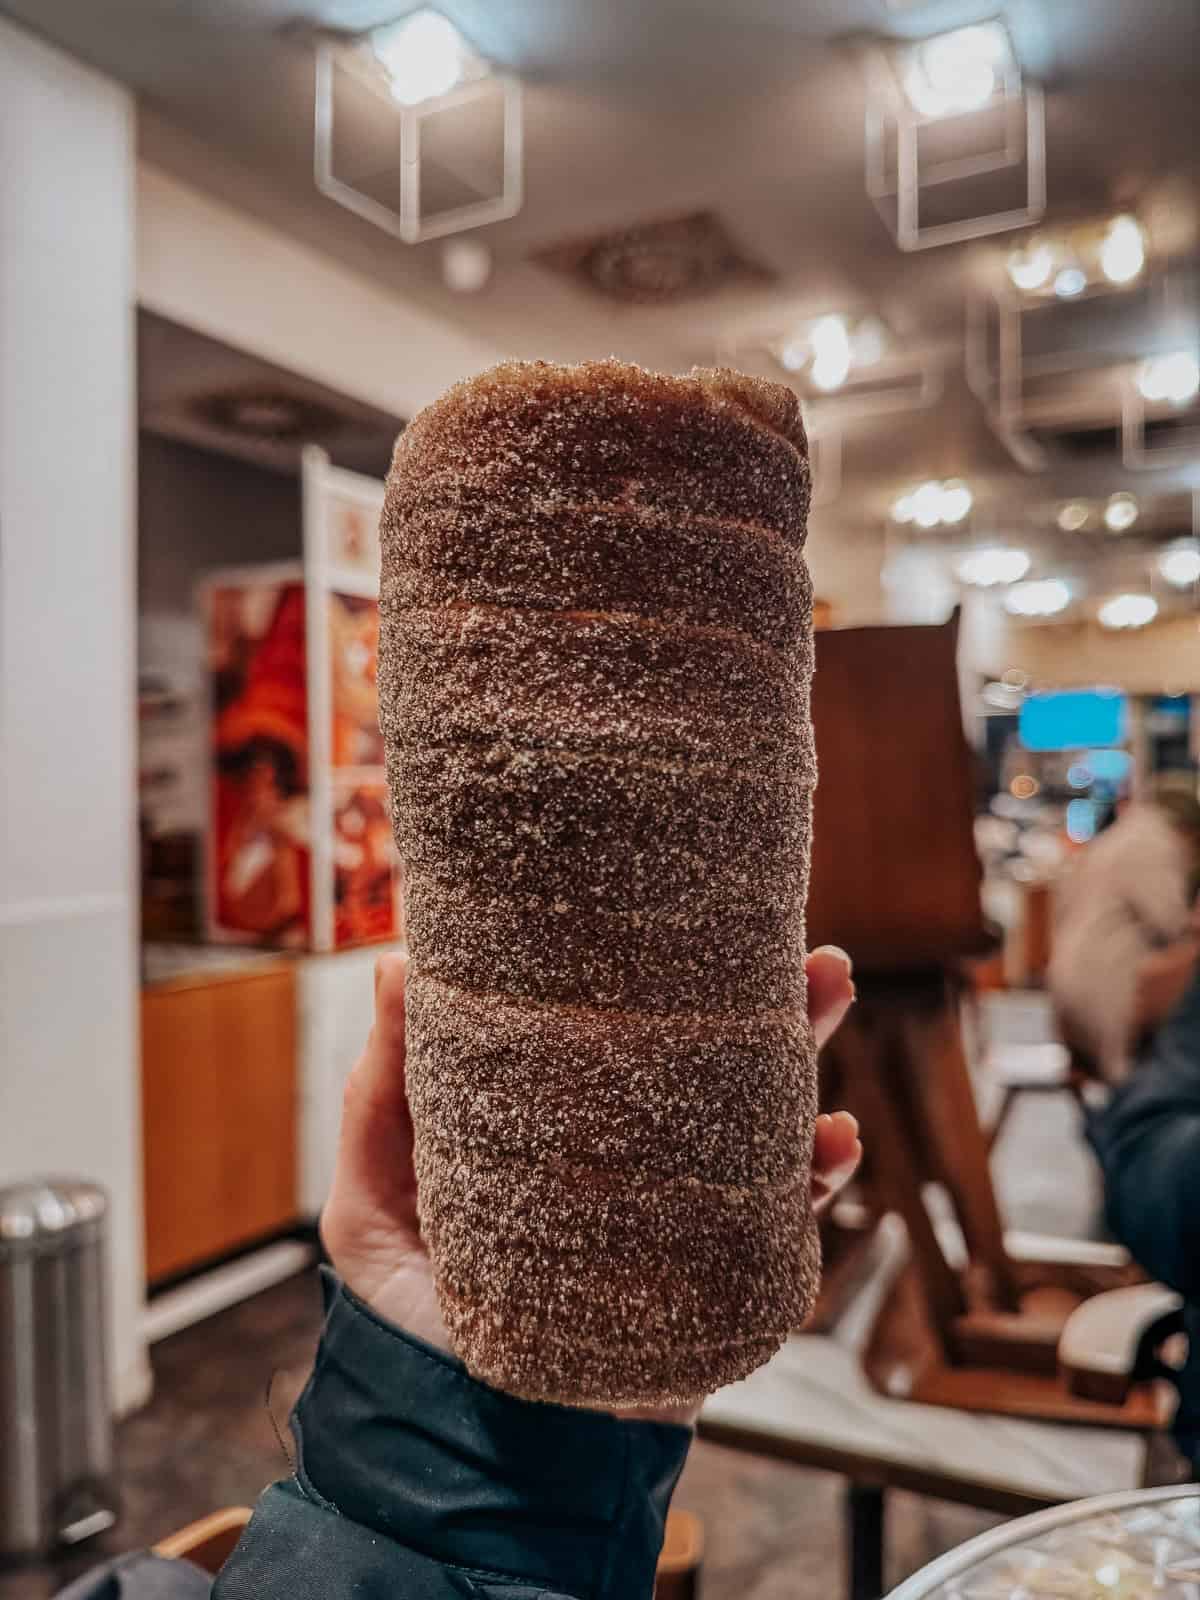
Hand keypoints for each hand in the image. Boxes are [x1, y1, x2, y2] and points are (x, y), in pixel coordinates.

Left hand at [322, 946, 860, 1385]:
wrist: (455, 1447)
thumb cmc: (409, 1314)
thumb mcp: (374, 1198)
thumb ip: (383, 1093)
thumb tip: (395, 962)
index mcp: (558, 1123)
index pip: (620, 1032)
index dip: (659, 971)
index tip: (683, 907)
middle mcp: (630, 1158)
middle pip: (709, 1065)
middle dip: (764, 1000)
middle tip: (800, 942)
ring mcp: (675, 1215)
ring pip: (757, 1123)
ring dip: (805, 1058)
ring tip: (828, 993)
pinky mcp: (707, 1279)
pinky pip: (778, 1224)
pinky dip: (812, 1181)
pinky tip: (831, 1141)